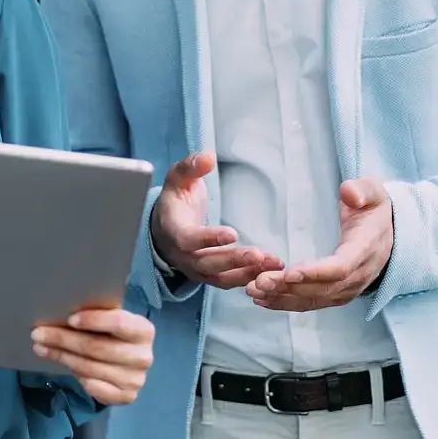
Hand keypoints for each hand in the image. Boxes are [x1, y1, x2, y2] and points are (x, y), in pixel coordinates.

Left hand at [31, 307, 154, 404]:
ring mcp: (136, 379)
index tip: (69, 319)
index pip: (119, 322)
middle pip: (98, 348)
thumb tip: (62, 310)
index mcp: (143, 330)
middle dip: (64, 340)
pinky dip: (76, 376)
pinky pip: (94, 388)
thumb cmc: (115, 333)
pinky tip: (63, 365)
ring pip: (90, 368)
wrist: (130, 361)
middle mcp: (143, 356)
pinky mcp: (126, 397)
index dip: (93, 320)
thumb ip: (99, 315)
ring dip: (62, 357)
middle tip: (38, 333)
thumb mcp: (113, 319)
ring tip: (41, 347)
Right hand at [150, 152, 282, 287]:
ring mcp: (196, 269)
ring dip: (247, 272)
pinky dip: (249, 277)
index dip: (209, 239)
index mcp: (173, 230)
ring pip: (221, 277)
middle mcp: (183, 256)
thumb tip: (208, 157)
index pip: (189, 239)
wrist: (164, 226)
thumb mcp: (177, 177)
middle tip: (259, 254)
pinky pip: (229, 281)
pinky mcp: (210, 276)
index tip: (232, 233)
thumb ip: (190, 166)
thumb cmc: (174, 198)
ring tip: (273, 264)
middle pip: (208, 264)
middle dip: (234, 260)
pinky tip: (271, 270)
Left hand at [246, 178, 393, 311]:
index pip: (341, 267)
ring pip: (315, 299)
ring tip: (254, 291)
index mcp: (365, 250)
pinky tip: (264, 299)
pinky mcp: (338, 293)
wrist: (390, 231)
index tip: (289, 272)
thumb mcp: (374, 192)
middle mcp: (358, 275)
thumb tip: (349, 193)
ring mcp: (349, 288)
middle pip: (322, 288)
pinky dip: (288, 303)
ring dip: (283, 298)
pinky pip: (313, 302)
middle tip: (258, 282)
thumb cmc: (374, 208)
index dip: (316, 272)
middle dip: (289, 288)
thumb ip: (362, 190)